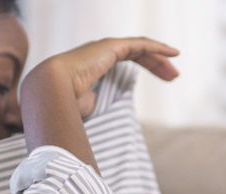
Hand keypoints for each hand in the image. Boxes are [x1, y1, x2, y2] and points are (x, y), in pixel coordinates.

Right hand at [45, 37, 179, 117]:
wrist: (50, 90)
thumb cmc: (62, 103)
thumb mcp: (82, 106)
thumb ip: (91, 106)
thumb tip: (93, 116)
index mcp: (92, 64)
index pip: (124, 61)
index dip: (145, 67)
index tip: (162, 78)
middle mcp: (99, 52)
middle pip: (136, 54)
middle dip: (156, 65)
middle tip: (172, 76)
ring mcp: (105, 47)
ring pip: (140, 49)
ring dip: (160, 60)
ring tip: (174, 73)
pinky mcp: (111, 47)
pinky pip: (140, 45)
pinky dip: (158, 48)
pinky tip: (173, 53)